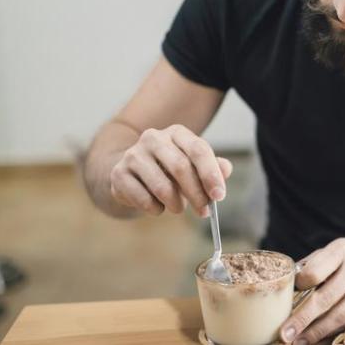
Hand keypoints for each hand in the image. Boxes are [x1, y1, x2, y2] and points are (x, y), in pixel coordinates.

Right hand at [108, 124, 232, 216]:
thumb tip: (225, 170)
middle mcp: (153, 138)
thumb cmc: (170, 169)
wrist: (132, 172)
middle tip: (204, 211)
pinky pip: (142, 198)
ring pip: (161, 186)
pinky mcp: (119, 173)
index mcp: (176, 132)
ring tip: (179, 208)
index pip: (198, 150)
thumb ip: (213, 167)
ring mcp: (133, 154)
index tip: (219, 196)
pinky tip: (158, 207)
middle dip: (196, 194)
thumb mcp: (193, 164)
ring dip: (175, 203)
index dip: (211, 174)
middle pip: (180, 167)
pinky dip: (155, 208)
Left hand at [280, 238, 344, 344]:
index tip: (287, 295)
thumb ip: (315, 264)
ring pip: (339, 316)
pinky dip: (332, 334)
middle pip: (325, 299)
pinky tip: (317, 339)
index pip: (315, 271)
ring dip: (316, 332)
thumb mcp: (338, 249)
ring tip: (298, 341)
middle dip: (303, 319)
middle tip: (285, 334)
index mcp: (341, 251)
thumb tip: (288, 284)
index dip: (300, 284)